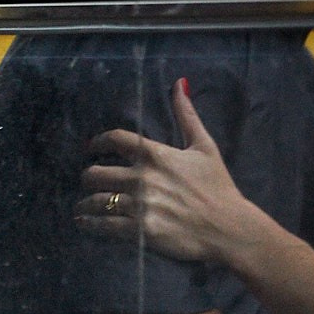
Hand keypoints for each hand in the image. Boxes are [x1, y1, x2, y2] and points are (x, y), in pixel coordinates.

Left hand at [74, 78, 259, 264]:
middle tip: (90, 181)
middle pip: (95, 173)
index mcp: (155, 154)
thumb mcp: (205, 147)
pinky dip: (90, 223)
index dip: (97, 142)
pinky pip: (103, 224)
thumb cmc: (218, 187)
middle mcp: (142, 177)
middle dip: (89, 177)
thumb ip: (187, 116)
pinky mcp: (139, 230)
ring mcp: (139, 204)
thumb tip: (180, 83)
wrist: (229, 228)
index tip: (91, 148)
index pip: (114, 139)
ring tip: (84, 206)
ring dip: (86, 203)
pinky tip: (85, 221)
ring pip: (96, 200)